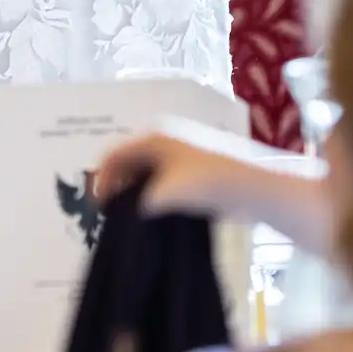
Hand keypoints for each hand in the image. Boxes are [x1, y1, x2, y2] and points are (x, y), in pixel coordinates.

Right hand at [96, 123, 258, 217]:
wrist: (254, 185)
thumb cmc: (209, 183)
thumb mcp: (167, 194)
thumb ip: (141, 203)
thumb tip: (135, 210)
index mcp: (153, 136)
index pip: (114, 153)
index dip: (101, 179)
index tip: (98, 207)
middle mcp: (164, 137)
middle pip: (129, 159)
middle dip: (118, 183)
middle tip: (112, 212)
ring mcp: (182, 150)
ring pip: (147, 169)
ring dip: (136, 189)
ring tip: (132, 215)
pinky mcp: (195, 165)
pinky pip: (164, 176)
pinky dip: (154, 191)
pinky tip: (157, 212)